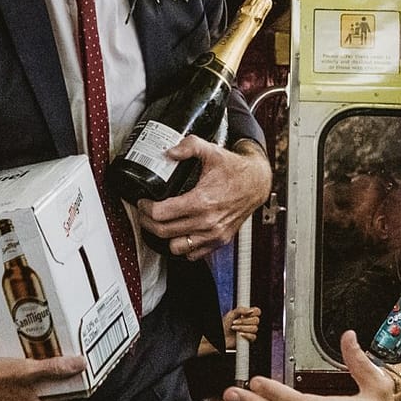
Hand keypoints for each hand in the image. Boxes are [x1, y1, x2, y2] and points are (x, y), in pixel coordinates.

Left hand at [137, 138, 270, 259]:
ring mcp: (214, 234)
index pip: (161, 214)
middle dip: (147, 222)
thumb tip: (169, 152)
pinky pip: (193, 254)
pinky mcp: (220, 240)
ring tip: (161, 224)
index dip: (146, 208)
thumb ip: (189, 146)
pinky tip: (180, 233)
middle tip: (145, 213)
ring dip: (165, 236)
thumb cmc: (235, 170)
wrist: (257, 183)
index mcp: (202, 201)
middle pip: (163, 231)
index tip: (143, 202)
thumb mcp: (211, 151)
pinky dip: (184, 246)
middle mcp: (207, 221)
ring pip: (176, 247)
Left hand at [222, 306, 260, 341]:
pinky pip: (253, 336)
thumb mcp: (231, 314)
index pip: (257, 311)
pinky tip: (239, 334)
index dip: (254, 312)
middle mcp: (250, 322)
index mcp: (247, 314)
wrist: (222, 335)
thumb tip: (250, 310)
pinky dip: (246, 335)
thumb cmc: (225, 325)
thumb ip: (241, 310)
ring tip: (234, 328)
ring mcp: (250, 330)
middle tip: (235, 322)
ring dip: (242, 328)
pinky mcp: (249, 338)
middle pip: (256, 320)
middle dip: (244, 321)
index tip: (245, 314)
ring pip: (254, 328)